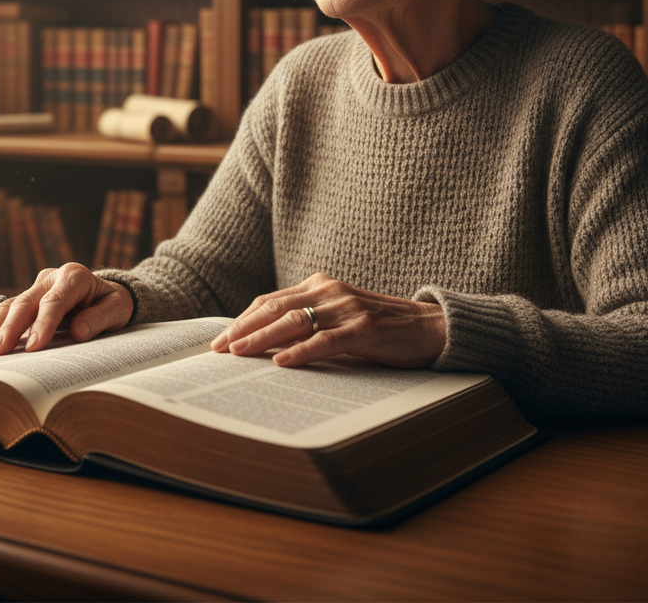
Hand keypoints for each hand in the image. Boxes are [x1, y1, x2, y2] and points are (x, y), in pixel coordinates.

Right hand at [0, 263, 133, 355]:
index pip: (55, 301)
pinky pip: (4, 311)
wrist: (106, 293)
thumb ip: (100, 318)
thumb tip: (78, 331)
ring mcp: (37, 287)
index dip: (43, 324)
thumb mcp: (118, 308)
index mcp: (75, 276)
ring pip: (10, 306)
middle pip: (26, 303)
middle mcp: (51, 278)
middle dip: (10, 328)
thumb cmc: (113, 302)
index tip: (34, 347)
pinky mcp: (28, 298)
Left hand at [210, 272, 444, 368]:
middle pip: (275, 308)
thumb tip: (267, 349)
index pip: (271, 301)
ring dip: (262, 339)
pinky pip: (326, 340)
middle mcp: (329, 291)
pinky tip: (282, 362)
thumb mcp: (338, 320)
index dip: (244, 319)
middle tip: (218, 350)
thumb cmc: (380, 329)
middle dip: (243, 329)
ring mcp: (347, 308)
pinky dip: (301, 351)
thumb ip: (309, 325)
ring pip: (294, 322)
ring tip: (238, 354)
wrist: (429, 327)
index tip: (221, 340)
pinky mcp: (365, 328)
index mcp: (320, 285)